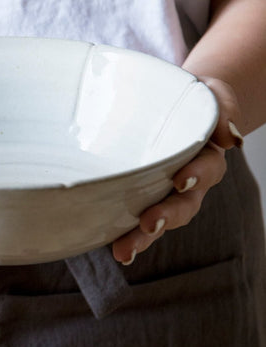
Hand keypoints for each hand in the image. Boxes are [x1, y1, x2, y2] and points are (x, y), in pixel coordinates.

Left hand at [111, 77, 242, 264]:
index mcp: (206, 157)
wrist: (174, 104)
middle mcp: (188, 183)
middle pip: (183, 205)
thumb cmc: (193, 100)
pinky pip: (135, 220)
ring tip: (125, 251)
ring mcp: (164, 194)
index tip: (181, 179)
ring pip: (159, 220)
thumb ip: (223, 110)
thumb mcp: (211, 94)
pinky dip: (126, 236)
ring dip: (143, 237)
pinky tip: (116, 251)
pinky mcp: (141, 198)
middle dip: (168, 216)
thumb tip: (230, 138)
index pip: (208, 169)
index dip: (197, 175)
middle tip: (150, 222)